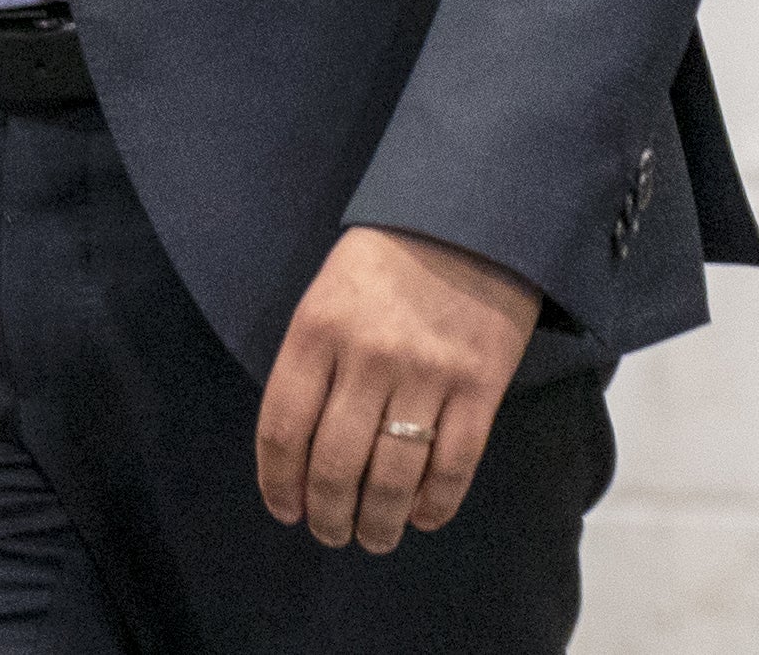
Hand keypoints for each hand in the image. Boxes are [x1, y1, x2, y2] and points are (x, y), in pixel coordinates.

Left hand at [254, 225, 540, 552]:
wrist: (469, 219)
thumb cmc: (387, 260)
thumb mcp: (327, 294)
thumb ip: (313, 363)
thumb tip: (300, 448)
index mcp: (317, 329)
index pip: (282, 426)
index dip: (278, 481)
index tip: (283, 510)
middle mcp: (367, 356)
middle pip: (334, 463)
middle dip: (327, 514)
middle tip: (331, 533)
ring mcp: (427, 374)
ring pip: (391, 476)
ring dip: (378, 522)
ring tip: (374, 538)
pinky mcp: (480, 387)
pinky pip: (453, 466)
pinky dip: (434, 504)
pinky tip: (421, 517)